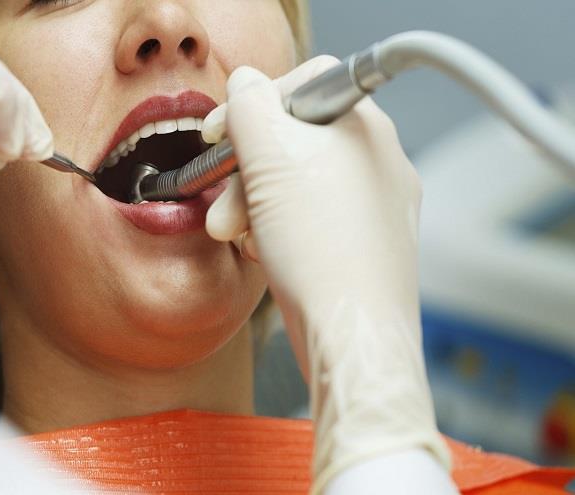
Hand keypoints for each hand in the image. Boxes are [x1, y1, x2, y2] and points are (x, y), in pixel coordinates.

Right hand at [204, 60, 450, 492]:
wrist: (352, 335)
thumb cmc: (319, 248)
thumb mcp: (269, 158)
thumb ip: (250, 107)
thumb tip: (245, 84)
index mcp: (364, 126)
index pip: (301, 85)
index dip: (251, 105)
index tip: (217, 133)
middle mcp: (377, 160)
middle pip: (293, 140)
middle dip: (245, 170)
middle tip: (222, 200)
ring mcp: (375, 205)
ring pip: (297, 183)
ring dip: (254, 204)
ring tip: (236, 235)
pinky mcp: (365, 244)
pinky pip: (310, 219)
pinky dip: (279, 229)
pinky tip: (265, 252)